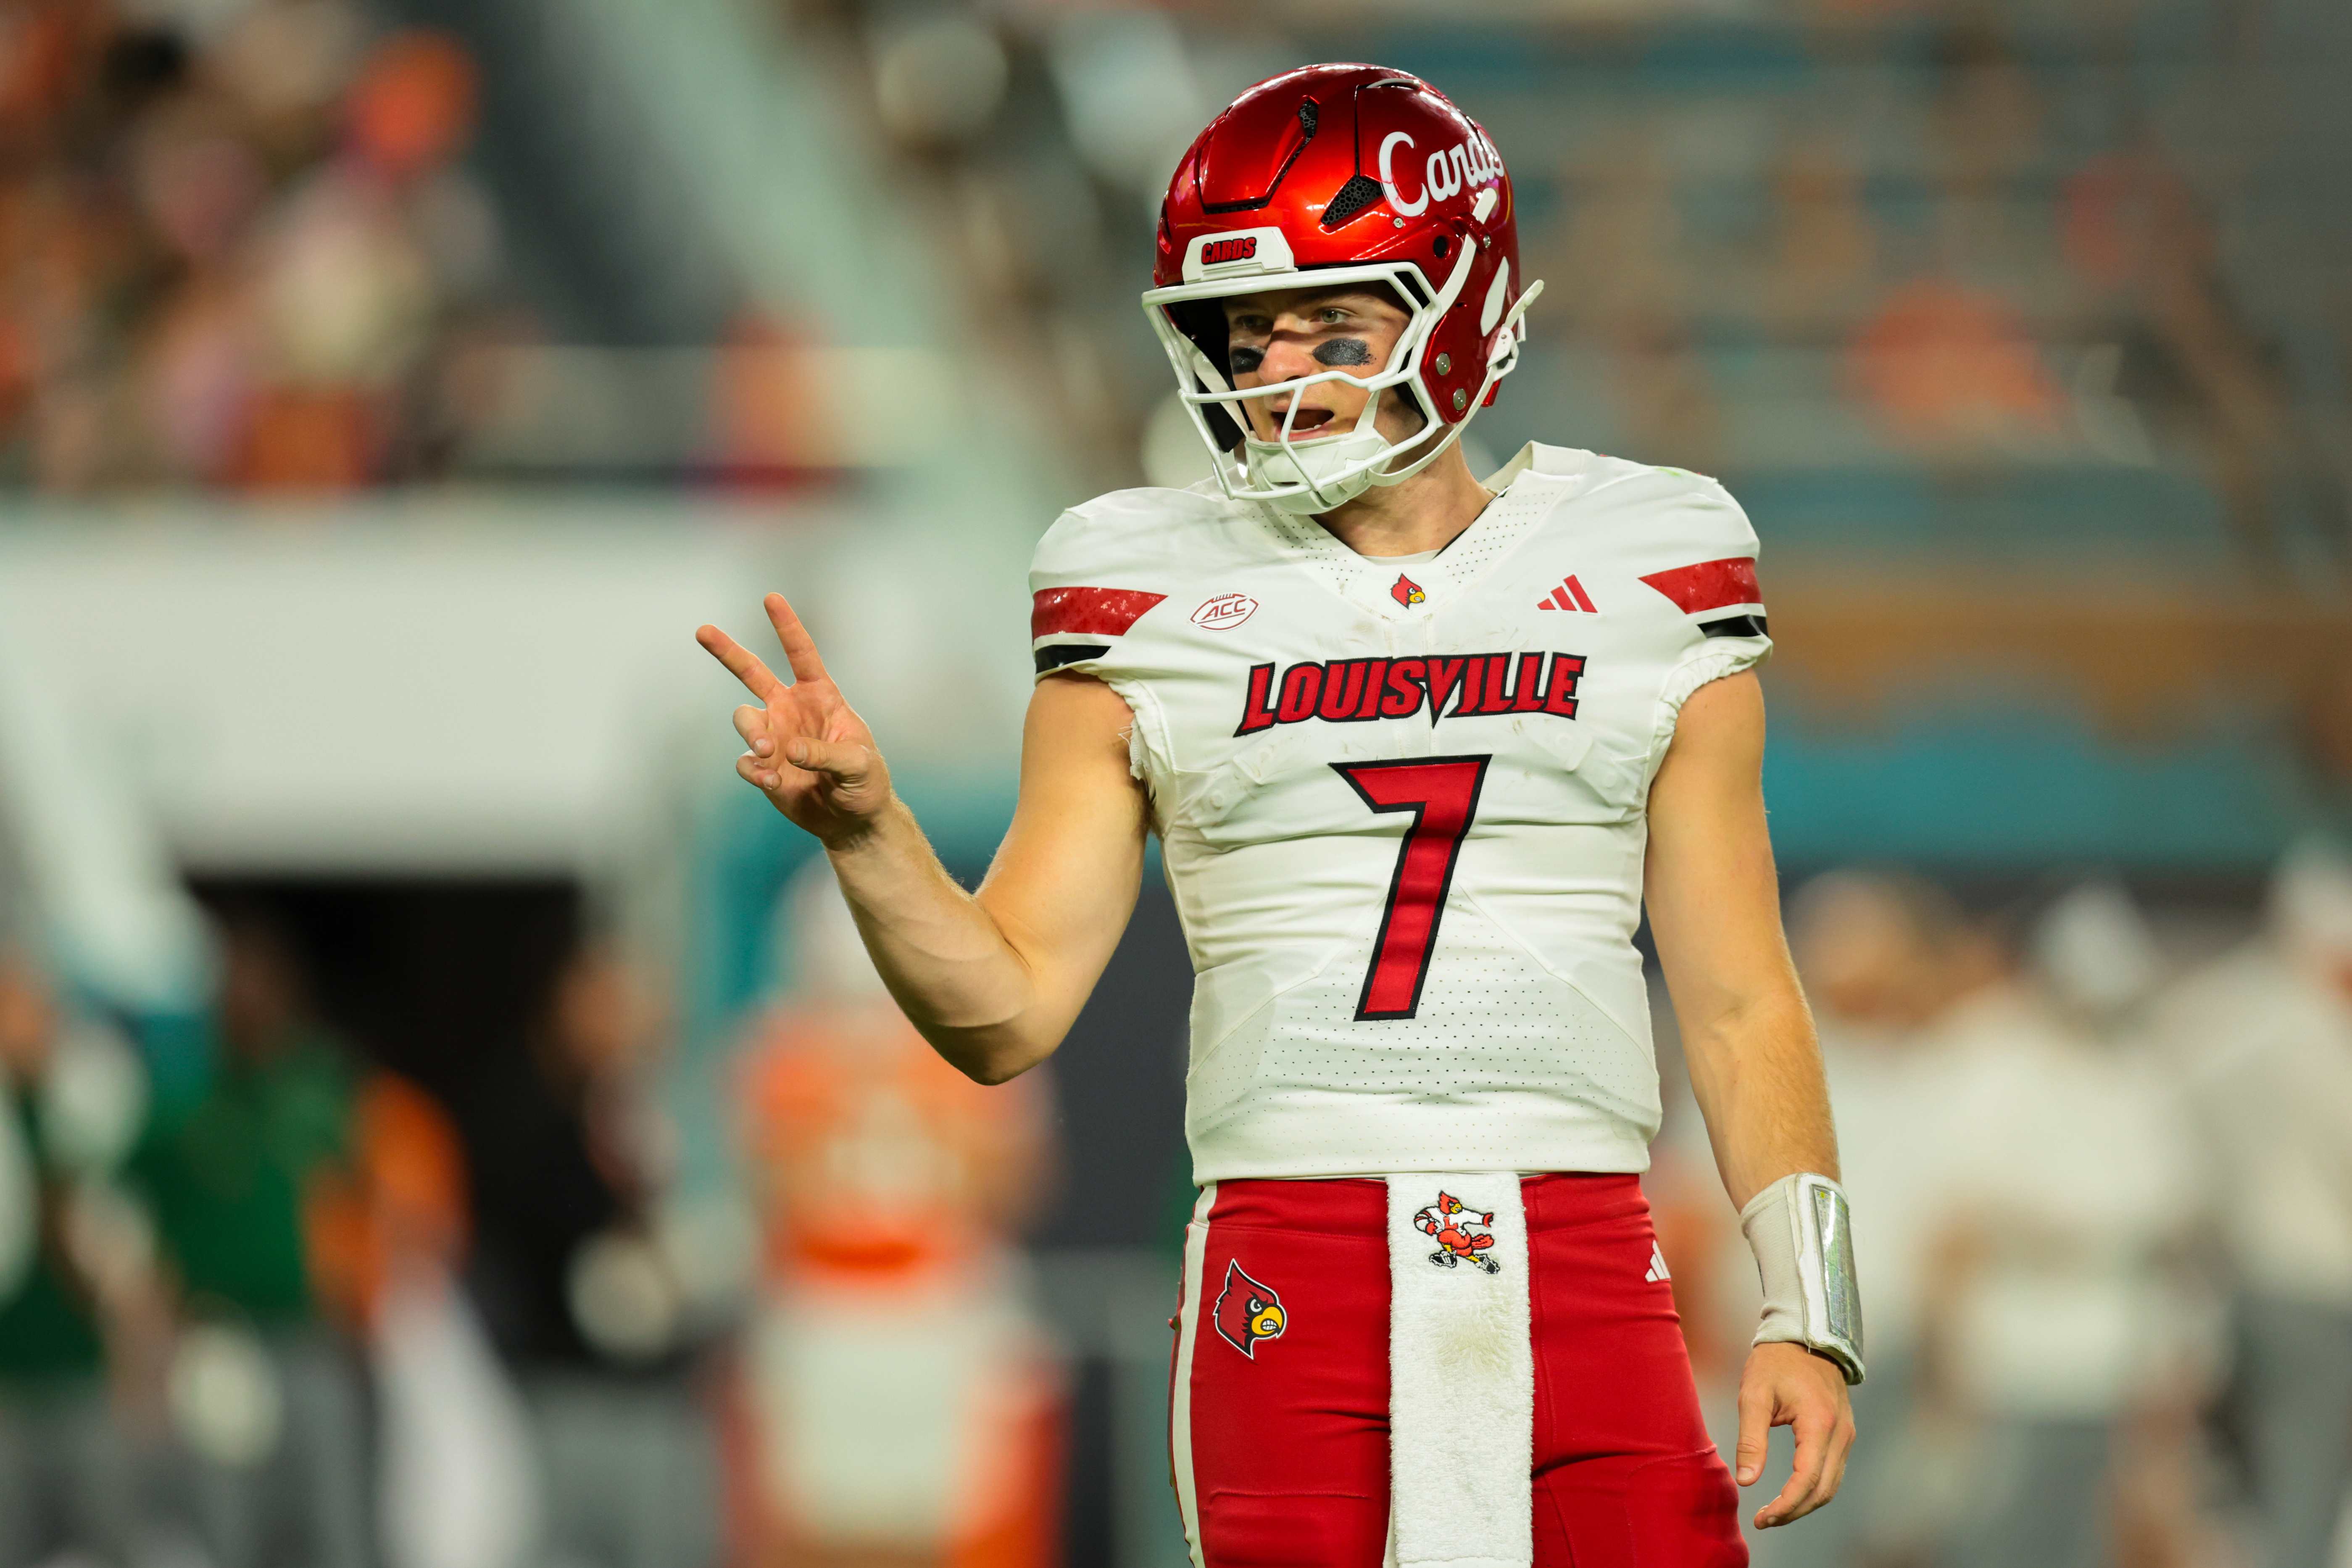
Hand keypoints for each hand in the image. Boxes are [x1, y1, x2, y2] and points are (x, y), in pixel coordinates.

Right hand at [696, 593, 891, 844]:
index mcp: (821, 697)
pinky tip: (773, 781)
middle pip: (752, 673)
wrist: (853, 819)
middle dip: (727, 651)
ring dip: (751, 733)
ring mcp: (774, 737)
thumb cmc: (866, 783)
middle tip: (702, 631)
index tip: (770, 597)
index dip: (786, 626)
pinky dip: (754, 770)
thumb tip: (787, 748)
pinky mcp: (764, 766)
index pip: (802, 654)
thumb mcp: (858, 764)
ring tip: (766, 753)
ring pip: (744, 720)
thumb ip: (826, 754)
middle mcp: (792, 710)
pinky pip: (746, 761)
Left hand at [1734, 1341, 1854, 1528]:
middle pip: (1822, 1490)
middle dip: (1793, 1511)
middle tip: (1764, 1520)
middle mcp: (1841, 1434)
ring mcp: (1846, 1435)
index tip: (1761, 1518)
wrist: (1804, 1336)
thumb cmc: (1775, 1363)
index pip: (1806, 1480)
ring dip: (1804, 1504)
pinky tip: (1790, 1493)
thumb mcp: (1754, 1395)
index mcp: (1819, 1424)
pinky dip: (1814, 1489)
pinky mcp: (1844, 1434)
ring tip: (1773, 1512)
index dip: (1785, 1506)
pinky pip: (1833, 1472)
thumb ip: (1751, 1439)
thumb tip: (1746, 1481)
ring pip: (1831, 1485)